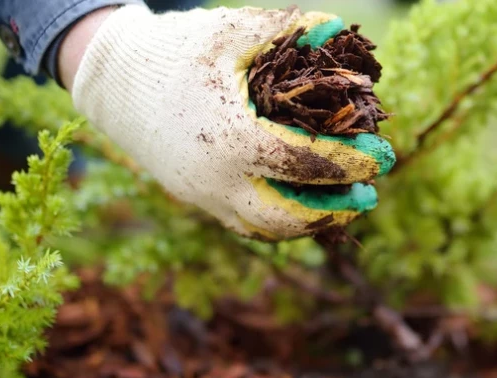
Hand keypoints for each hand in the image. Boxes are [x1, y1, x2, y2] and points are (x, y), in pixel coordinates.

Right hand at [62, 4, 394, 240]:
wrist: (114, 79)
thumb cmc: (177, 50)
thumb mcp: (233, 32)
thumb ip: (289, 30)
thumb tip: (341, 30)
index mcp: (231, 138)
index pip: (304, 164)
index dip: (349, 163)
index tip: (382, 157)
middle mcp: (216, 179)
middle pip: (288, 217)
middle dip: (336, 208)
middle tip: (369, 192)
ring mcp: (203, 196)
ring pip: (266, 230)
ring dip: (311, 223)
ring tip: (345, 204)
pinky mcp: (195, 199)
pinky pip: (245, 223)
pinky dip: (281, 222)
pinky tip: (306, 204)